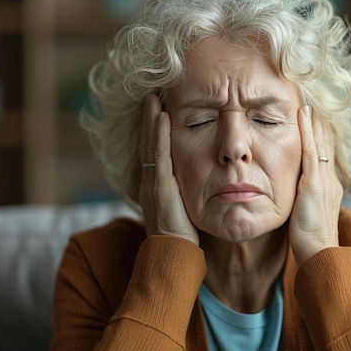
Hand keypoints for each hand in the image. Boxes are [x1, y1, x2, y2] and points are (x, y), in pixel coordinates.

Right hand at [139, 94, 198, 244]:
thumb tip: (201, 180)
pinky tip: (163, 116)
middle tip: (154, 91)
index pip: (154, 149)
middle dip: (150, 116)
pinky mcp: (160, 188)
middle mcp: (150, 181)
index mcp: (156, 185)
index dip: (155, 127)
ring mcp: (152, 183)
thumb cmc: (184, 238)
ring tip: (154, 95)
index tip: (160, 105)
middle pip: (148, 141)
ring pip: (151, 144)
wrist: (174, 259)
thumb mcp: (184, 209)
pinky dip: (159, 135)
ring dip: (152, 118)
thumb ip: (186, 192)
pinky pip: (158, 156)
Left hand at [289, 106, 342, 265]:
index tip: (313, 116)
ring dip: (314, 119)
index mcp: (328, 185)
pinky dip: (307, 130)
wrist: (319, 254)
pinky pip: (310, 151)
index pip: (325, 153)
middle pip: (326, 142)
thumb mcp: (307, 213)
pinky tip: (302, 114)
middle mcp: (330, 178)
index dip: (320, 134)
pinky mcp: (314, 183)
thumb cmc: (310, 240)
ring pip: (320, 141)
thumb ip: (304, 199)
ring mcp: (324, 179)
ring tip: (308, 100)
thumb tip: (296, 193)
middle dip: (319, 122)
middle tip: (312, 100)